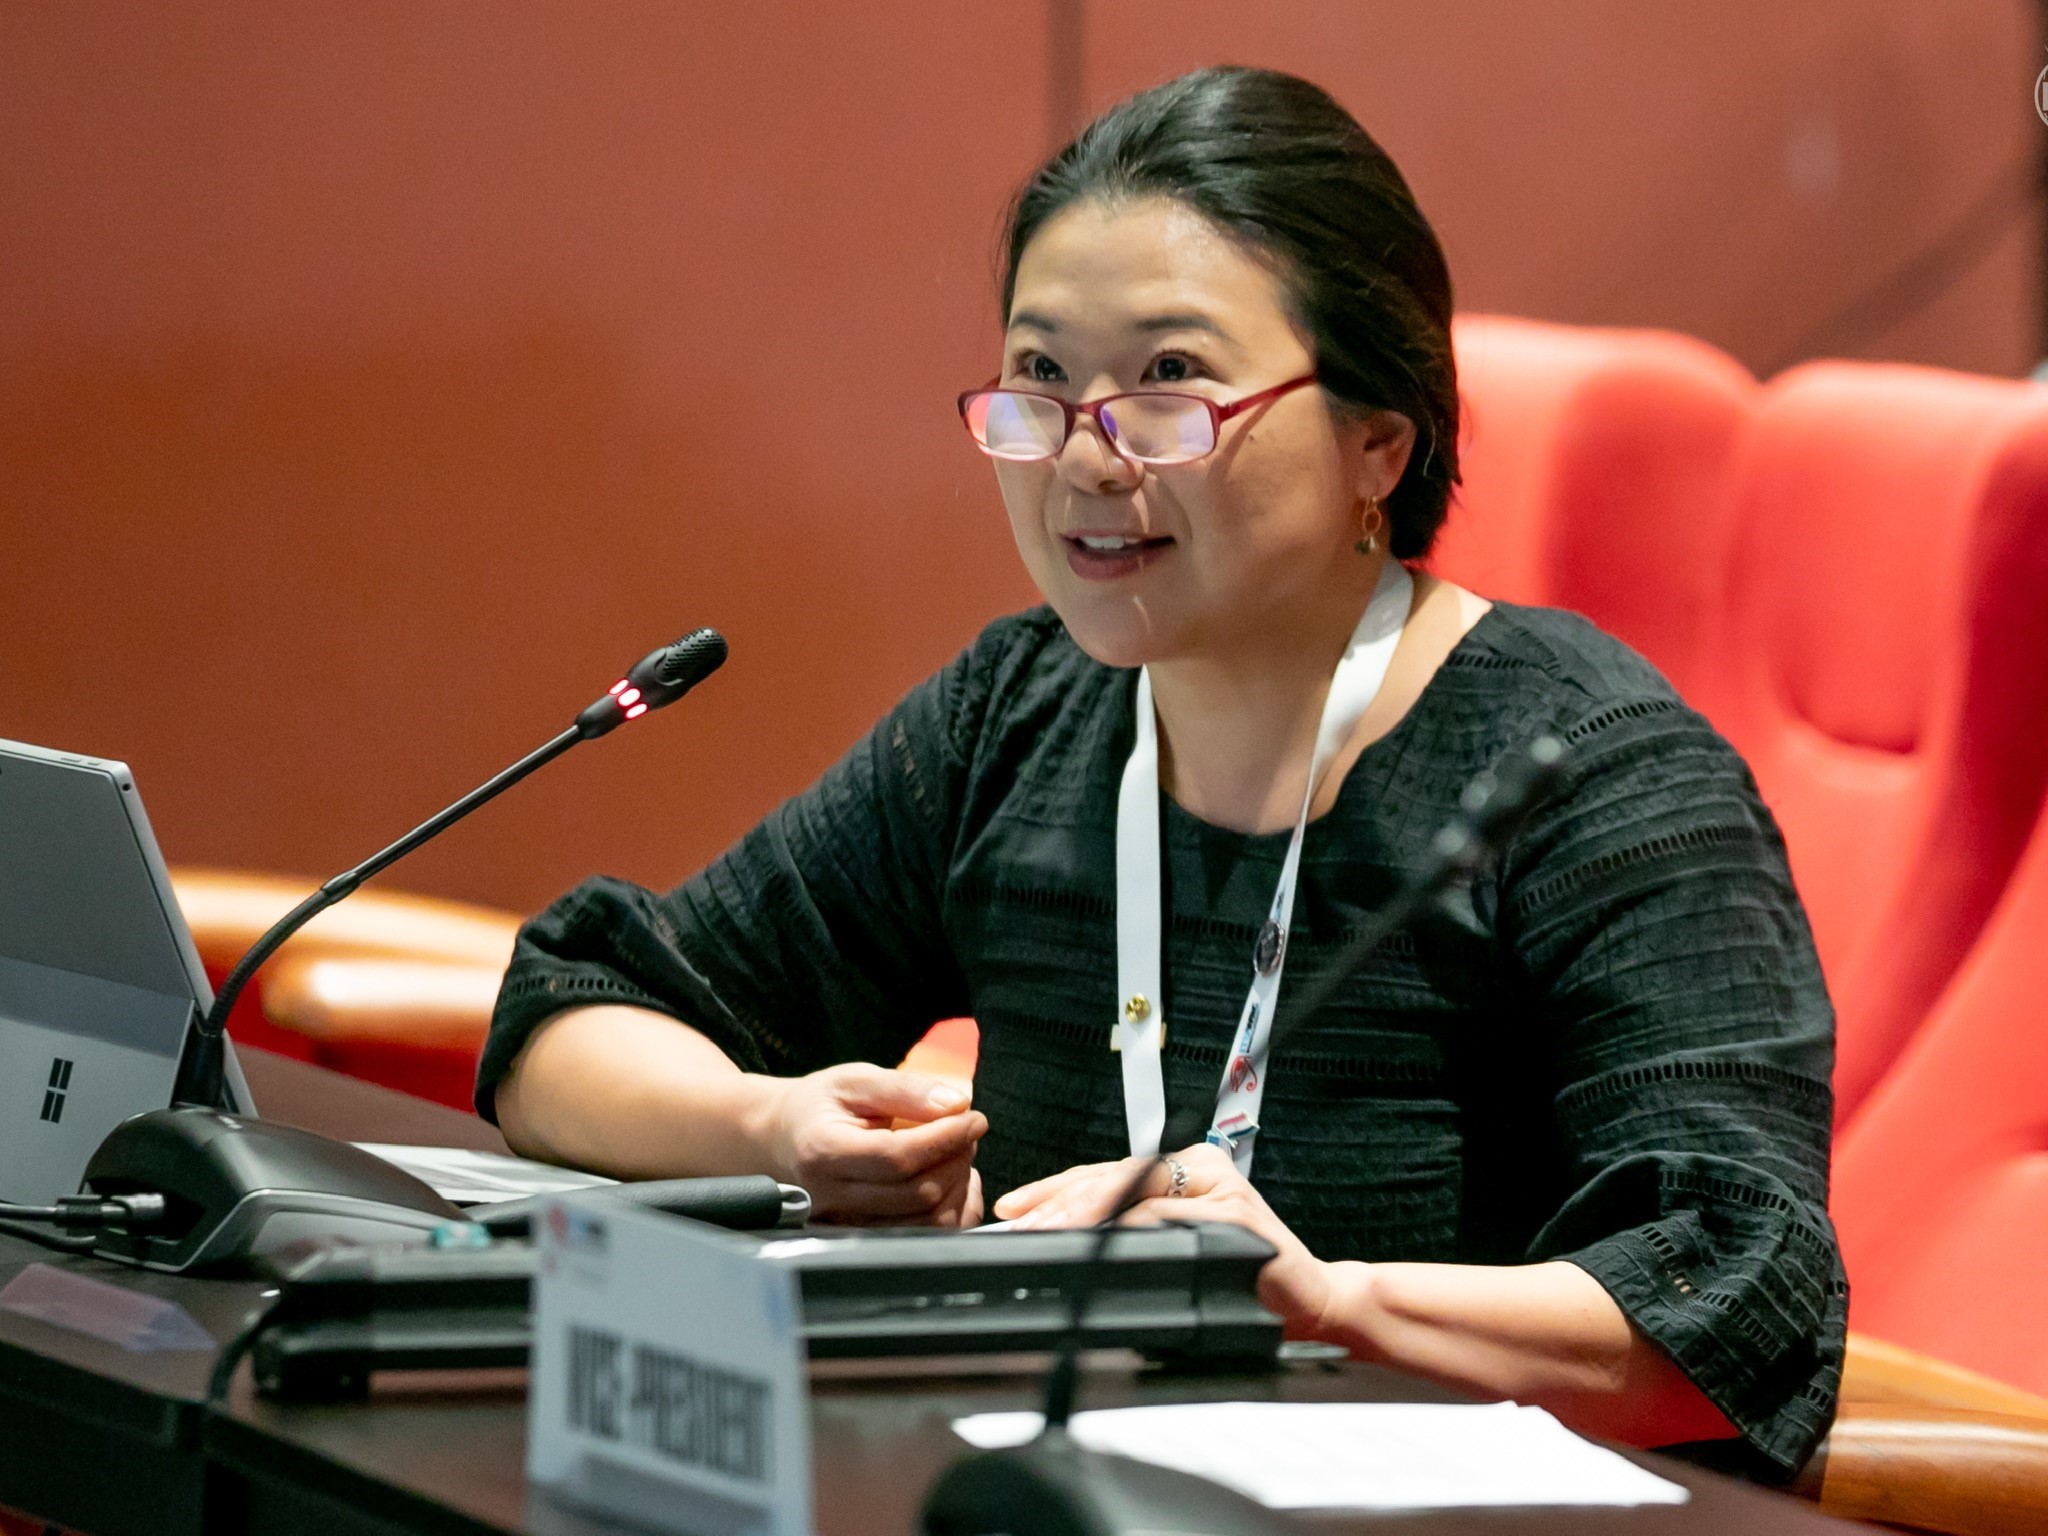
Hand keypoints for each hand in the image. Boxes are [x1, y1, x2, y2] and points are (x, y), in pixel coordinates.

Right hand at [756, 1063, 986, 1226]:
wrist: (781, 1140)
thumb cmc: (820, 1106)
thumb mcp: (856, 1080)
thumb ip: (905, 1088)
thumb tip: (958, 1104)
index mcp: (824, 1152)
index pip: (897, 1157)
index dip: (945, 1139)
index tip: (974, 1118)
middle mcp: (832, 1198)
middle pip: (916, 1194)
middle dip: (956, 1159)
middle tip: (966, 1131)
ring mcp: (846, 1226)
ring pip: (925, 1222)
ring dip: (958, 1185)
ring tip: (957, 1151)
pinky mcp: (863, 1239)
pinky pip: (923, 1236)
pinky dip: (952, 1210)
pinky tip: (952, 1180)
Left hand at [991, 1142, 1336, 1337]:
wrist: (1309, 1301)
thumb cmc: (1242, 1280)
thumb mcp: (1175, 1248)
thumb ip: (1132, 1233)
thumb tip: (1062, 1237)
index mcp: (1184, 1170)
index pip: (1105, 1171)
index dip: (1055, 1188)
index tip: (1015, 1207)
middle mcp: (1200, 1169)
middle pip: (1113, 1175)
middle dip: (1060, 1201)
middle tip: (1021, 1223)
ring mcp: (1219, 1187)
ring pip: (1135, 1188)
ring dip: (1086, 1212)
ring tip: (1049, 1230)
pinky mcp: (1234, 1215)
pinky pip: (1169, 1215)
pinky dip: (1131, 1225)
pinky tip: (1102, 1236)